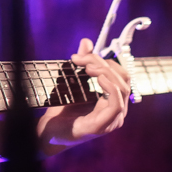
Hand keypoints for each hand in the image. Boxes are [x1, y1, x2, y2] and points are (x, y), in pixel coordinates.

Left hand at [37, 38, 130, 155]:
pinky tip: (99, 79)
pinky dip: (110, 88)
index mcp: (113, 101)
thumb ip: (83, 63)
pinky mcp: (101, 126)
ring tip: (89, 68)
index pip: (122, 76)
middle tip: (83, 60)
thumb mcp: (74, 81)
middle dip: (104, 64)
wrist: (48, 130)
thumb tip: (87, 42)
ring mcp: (111, 120)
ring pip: (122, 90)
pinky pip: (115, 106)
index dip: (106, 61)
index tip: (83, 55)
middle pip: (123, 80)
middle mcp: (116, 112)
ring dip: (106, 73)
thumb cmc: (63, 108)